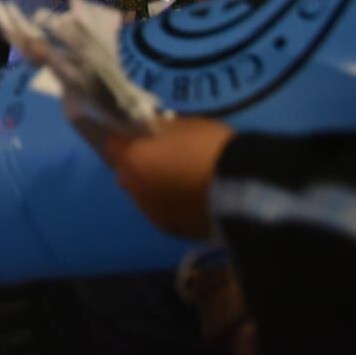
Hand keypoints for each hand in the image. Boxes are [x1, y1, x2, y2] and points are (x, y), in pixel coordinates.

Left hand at [101, 117, 234, 239]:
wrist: (242, 187)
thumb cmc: (209, 148)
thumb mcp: (183, 124)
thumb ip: (158, 128)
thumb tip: (150, 129)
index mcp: (133, 160)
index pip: (113, 144)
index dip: (124, 137)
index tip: (139, 133)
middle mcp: (135, 189)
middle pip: (127, 171)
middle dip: (139, 163)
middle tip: (163, 155)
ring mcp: (153, 213)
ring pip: (144, 194)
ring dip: (154, 186)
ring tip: (181, 179)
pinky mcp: (173, 230)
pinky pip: (163, 212)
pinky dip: (170, 204)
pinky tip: (190, 197)